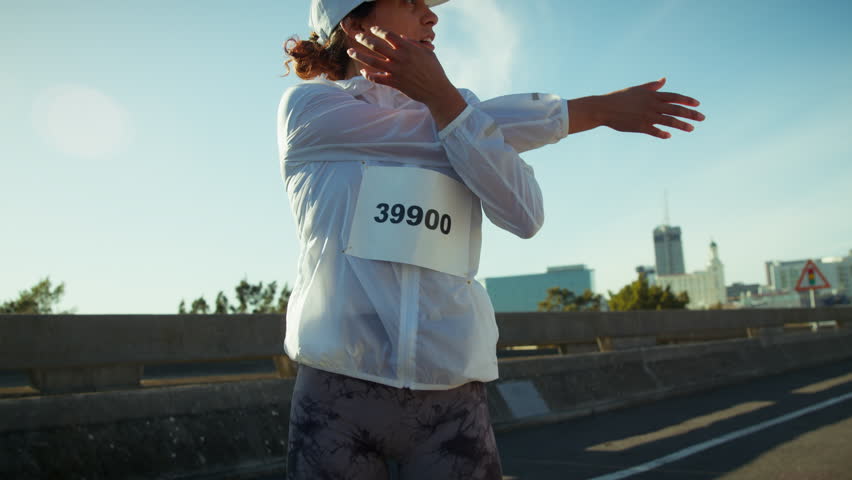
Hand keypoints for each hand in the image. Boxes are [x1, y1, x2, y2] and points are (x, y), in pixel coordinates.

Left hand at [347, 26, 465, 129]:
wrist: (436, 90)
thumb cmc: (434, 70)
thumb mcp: (427, 53)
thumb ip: (413, 43)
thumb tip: (401, 37)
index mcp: (407, 48)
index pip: (388, 35)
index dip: (378, 31)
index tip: (372, 29)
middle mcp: (399, 57)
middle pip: (376, 46)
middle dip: (364, 39)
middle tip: (357, 36)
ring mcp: (395, 70)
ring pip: (372, 61)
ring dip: (359, 56)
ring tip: (350, 52)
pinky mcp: (394, 83)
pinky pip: (376, 78)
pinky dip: (368, 75)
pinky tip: (363, 72)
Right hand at [569, 78, 704, 138]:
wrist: (603, 107)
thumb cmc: (619, 98)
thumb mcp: (637, 89)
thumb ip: (652, 86)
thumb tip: (664, 79)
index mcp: (652, 95)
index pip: (675, 97)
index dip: (687, 100)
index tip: (698, 104)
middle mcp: (652, 105)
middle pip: (676, 109)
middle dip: (691, 114)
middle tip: (703, 118)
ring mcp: (647, 116)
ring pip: (669, 120)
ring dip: (682, 125)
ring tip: (692, 129)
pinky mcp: (639, 126)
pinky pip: (654, 131)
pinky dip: (662, 133)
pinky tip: (669, 136)